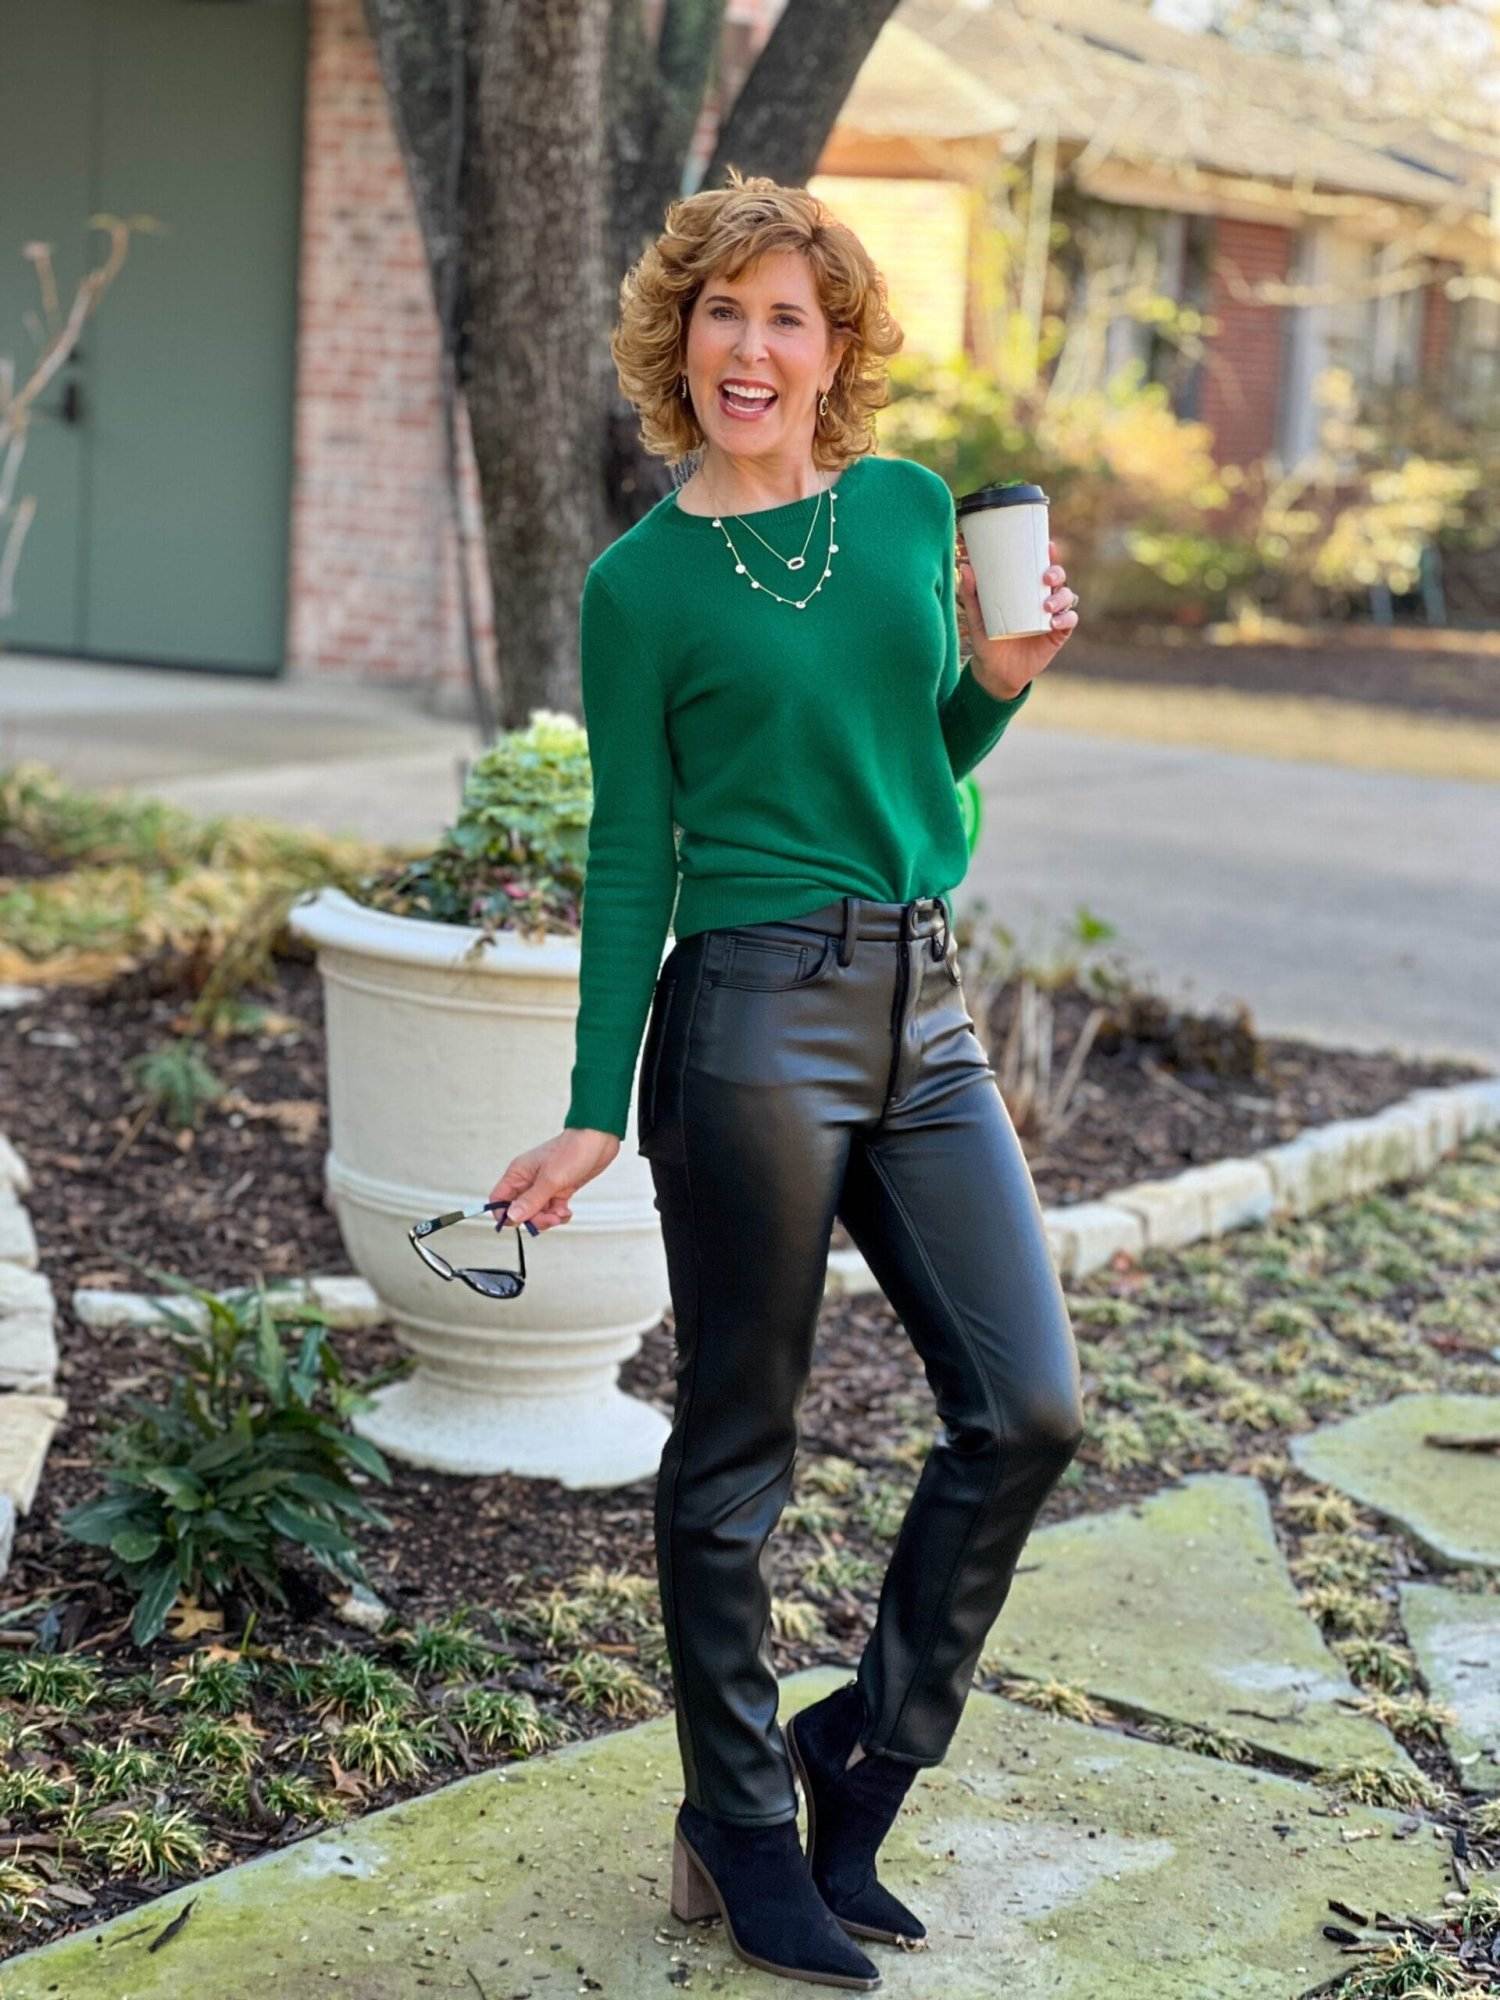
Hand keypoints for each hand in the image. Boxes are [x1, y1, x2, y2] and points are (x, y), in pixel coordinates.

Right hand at [489, 1127, 620, 1232]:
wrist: (598, 1141)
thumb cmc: (573, 1151)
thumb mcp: (550, 1180)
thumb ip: (530, 1200)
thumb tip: (511, 1216)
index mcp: (518, 1173)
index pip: (499, 1198)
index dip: (504, 1213)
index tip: (518, 1223)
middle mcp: (528, 1180)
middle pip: (519, 1210)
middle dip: (533, 1218)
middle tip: (549, 1218)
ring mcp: (544, 1186)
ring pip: (537, 1212)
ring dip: (549, 1218)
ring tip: (561, 1213)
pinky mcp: (559, 1190)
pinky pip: (552, 1210)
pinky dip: (558, 1214)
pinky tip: (566, 1211)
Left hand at [956, 537, 1078, 698]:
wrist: (995, 672)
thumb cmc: (987, 640)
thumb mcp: (977, 617)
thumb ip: (971, 595)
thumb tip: (965, 567)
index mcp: (1027, 591)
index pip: (1042, 568)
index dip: (1050, 556)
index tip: (1048, 547)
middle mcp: (1043, 600)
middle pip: (1059, 579)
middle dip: (1057, 574)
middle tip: (1045, 578)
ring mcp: (1052, 617)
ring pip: (1067, 598)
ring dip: (1061, 597)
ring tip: (1047, 606)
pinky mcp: (1057, 635)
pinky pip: (1069, 622)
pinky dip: (1065, 619)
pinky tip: (1054, 622)